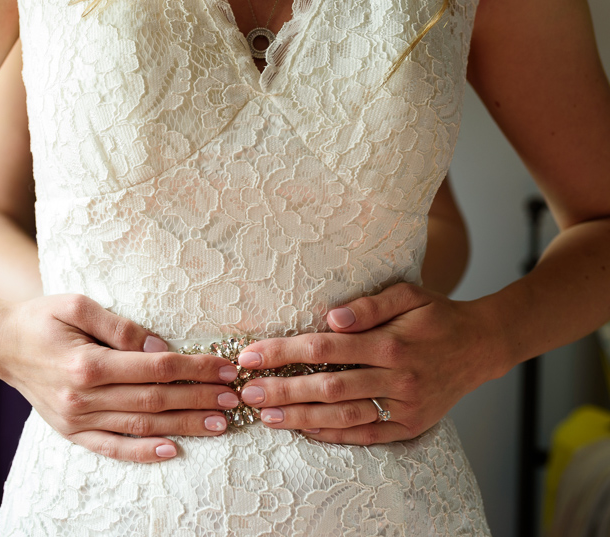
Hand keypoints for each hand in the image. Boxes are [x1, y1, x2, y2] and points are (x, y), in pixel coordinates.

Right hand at [0, 294, 241, 461]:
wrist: (2, 344)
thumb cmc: (41, 317)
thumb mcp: (77, 304)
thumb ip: (120, 327)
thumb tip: (160, 346)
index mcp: (86, 362)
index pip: (154, 368)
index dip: (193, 368)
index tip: (223, 368)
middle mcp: (82, 396)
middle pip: (154, 399)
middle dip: (199, 399)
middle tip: (234, 398)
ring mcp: (76, 419)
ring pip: (140, 425)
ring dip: (184, 425)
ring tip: (219, 424)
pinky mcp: (71, 431)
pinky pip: (112, 448)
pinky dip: (142, 452)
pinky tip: (171, 451)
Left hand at [235, 283, 506, 443]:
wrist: (482, 345)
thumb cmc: (436, 315)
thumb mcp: (408, 294)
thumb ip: (370, 304)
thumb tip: (333, 317)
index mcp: (390, 343)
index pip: (324, 348)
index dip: (283, 353)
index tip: (251, 356)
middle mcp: (396, 378)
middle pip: (328, 387)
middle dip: (282, 390)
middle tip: (247, 392)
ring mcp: (404, 406)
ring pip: (343, 417)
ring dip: (301, 418)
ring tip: (267, 417)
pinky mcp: (410, 426)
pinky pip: (366, 435)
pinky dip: (334, 436)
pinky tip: (305, 431)